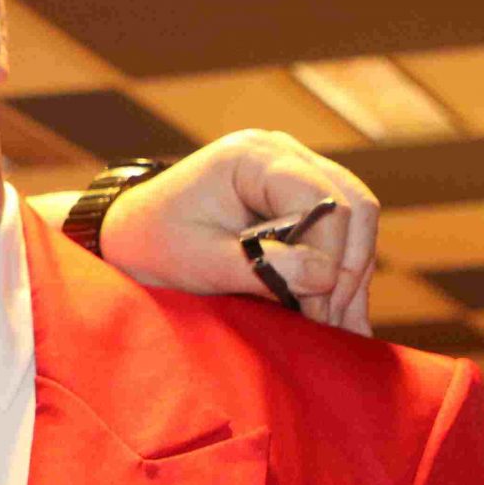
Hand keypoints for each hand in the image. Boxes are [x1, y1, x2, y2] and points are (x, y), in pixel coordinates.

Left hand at [98, 131, 379, 335]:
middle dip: (347, 268)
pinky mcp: (297, 201)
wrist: (128, 238)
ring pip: (355, 220)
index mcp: (253, 157)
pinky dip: (342, 273)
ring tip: (342, 329)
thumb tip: (325, 277)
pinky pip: (340, 233)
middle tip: (333, 324)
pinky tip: (343, 317)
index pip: (321, 199)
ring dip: (351, 275)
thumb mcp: (198, 262)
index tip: (317, 308)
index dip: (329, 255)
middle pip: (351, 205)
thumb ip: (260, 267)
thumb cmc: (152, 245)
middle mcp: (282, 155)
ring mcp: (293, 174)